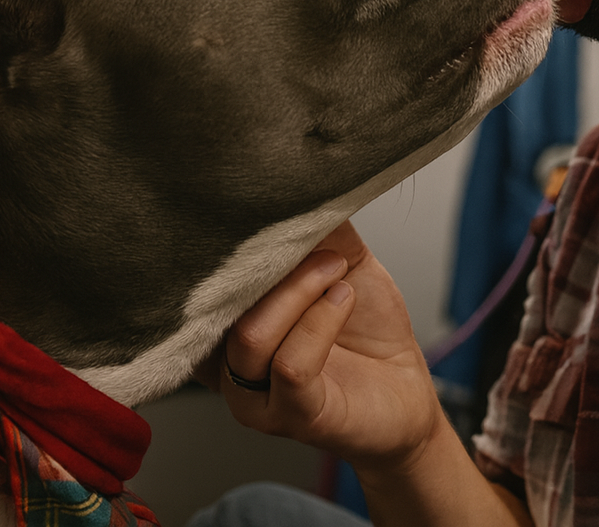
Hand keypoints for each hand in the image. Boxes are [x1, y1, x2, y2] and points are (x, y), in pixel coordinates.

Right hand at [205, 221, 444, 471]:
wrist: (405, 389)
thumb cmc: (365, 329)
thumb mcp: (339, 261)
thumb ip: (312, 228)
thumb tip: (292, 179)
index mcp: (223, 328)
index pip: (194, 290)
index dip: (218, 249)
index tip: (249, 210)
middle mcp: (226, 367)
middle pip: (217, 306)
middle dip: (268, 263)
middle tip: (313, 242)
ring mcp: (255, 400)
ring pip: (251, 335)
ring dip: (300, 290)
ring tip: (336, 271)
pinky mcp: (296, 418)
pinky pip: (291, 366)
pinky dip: (321, 320)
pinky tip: (343, 297)